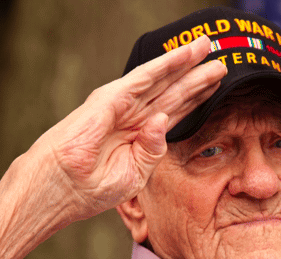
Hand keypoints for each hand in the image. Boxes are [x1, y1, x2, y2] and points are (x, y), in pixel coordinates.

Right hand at [28, 35, 225, 220]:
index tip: (218, 85)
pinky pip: (141, 78)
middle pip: (173, 91)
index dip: (197, 97)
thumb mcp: (134, 175)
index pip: (175, 111)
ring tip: (206, 47)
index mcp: (140, 136)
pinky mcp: (109, 99)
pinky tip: (181, 56)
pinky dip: (162, 65)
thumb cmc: (90, 188)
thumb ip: (153, 150)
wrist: (59, 190)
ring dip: (184, 62)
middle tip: (222, 61)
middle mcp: (133, 116)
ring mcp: (121, 106)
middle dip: (197, 76)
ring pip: (160, 79)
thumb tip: (164, 120)